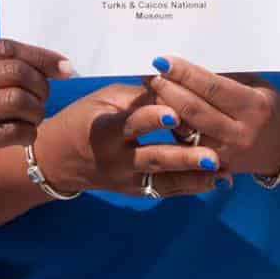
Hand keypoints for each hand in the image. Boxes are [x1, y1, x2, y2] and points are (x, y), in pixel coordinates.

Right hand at [0, 38, 70, 191]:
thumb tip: (36, 62)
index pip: (5, 47)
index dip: (40, 56)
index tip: (64, 66)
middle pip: (15, 72)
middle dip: (41, 85)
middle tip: (43, 97)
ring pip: (16, 101)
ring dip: (36, 110)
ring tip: (33, 118)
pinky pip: (9, 133)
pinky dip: (27, 133)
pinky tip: (23, 136)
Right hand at [31, 83, 223, 200]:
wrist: (57, 160)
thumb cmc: (84, 119)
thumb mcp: (103, 99)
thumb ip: (139, 97)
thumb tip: (175, 87)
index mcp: (105, 131)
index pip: (130, 124)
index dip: (151, 118)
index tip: (173, 113)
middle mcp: (116, 160)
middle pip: (153, 159)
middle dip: (184, 158)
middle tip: (211, 157)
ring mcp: (127, 180)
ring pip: (164, 181)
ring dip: (195, 178)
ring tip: (222, 174)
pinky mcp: (136, 192)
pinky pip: (167, 190)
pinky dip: (192, 187)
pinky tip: (217, 182)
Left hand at [144, 58, 279, 179]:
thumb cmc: (270, 107)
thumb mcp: (257, 86)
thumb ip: (227, 77)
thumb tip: (190, 60)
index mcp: (253, 107)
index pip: (212, 88)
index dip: (184, 74)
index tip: (162, 61)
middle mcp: (239, 133)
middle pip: (193, 110)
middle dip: (166, 89)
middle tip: (148, 73)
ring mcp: (226, 153)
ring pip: (185, 131)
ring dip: (162, 109)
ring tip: (149, 90)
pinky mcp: (216, 167)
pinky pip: (187, 147)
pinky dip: (171, 129)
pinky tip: (158, 113)